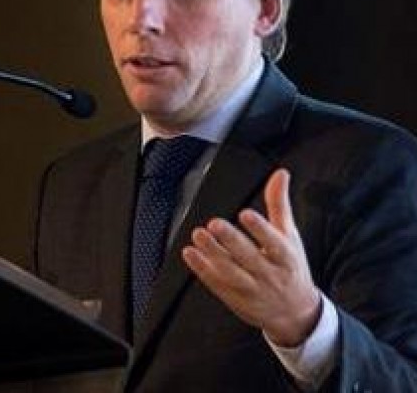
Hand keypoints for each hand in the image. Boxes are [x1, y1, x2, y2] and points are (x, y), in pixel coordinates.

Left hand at [182, 168, 320, 346]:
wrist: (295, 313)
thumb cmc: (290, 267)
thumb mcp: (290, 235)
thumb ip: (279, 204)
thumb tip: (280, 173)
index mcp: (285, 257)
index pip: (274, 243)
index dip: (260, 229)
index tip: (246, 214)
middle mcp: (269, 274)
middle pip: (249, 258)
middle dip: (231, 241)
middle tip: (214, 224)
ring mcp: (251, 289)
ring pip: (230, 272)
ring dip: (212, 254)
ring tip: (198, 235)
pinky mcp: (235, 298)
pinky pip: (217, 284)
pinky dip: (202, 269)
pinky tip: (190, 254)